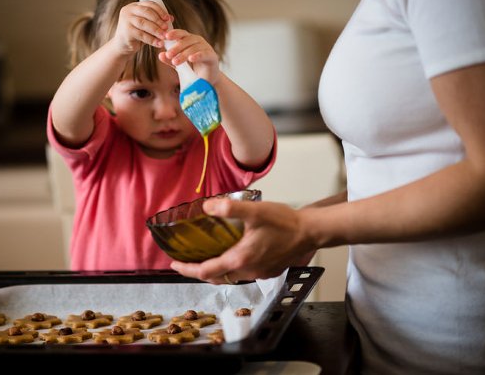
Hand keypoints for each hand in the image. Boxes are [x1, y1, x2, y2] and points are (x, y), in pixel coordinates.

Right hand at [111, 1, 170, 55]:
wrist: (122, 45)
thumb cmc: (137, 34)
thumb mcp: (147, 25)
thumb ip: (157, 20)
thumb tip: (171, 18)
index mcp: (134, 6)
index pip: (149, 4)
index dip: (160, 10)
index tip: (168, 18)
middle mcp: (129, 11)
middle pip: (146, 12)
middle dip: (158, 20)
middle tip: (166, 28)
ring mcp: (126, 20)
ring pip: (144, 23)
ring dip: (156, 30)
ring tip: (164, 36)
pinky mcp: (126, 31)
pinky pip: (141, 35)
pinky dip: (151, 40)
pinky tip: (159, 43)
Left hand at [158, 29, 219, 85]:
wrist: (206, 80)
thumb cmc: (192, 69)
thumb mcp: (178, 64)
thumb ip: (170, 60)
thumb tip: (160, 55)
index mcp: (189, 40)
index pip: (182, 33)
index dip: (174, 33)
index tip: (166, 37)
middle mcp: (198, 41)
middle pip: (187, 40)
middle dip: (176, 47)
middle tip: (169, 54)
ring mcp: (206, 48)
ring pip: (194, 47)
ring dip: (184, 54)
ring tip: (175, 62)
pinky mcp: (213, 56)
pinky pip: (204, 54)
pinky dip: (197, 56)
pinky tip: (191, 59)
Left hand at [170, 198, 317, 283]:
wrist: (310, 232)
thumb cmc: (285, 222)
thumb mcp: (255, 211)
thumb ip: (229, 209)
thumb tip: (207, 207)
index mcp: (240, 259)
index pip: (205, 271)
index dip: (187, 269)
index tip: (174, 264)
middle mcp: (247, 271)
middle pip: (215, 277)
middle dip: (198, 270)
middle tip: (185, 260)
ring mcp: (258, 273)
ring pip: (229, 277)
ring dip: (214, 269)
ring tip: (205, 257)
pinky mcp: (267, 271)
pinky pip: (242, 273)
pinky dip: (230, 267)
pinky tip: (231, 253)